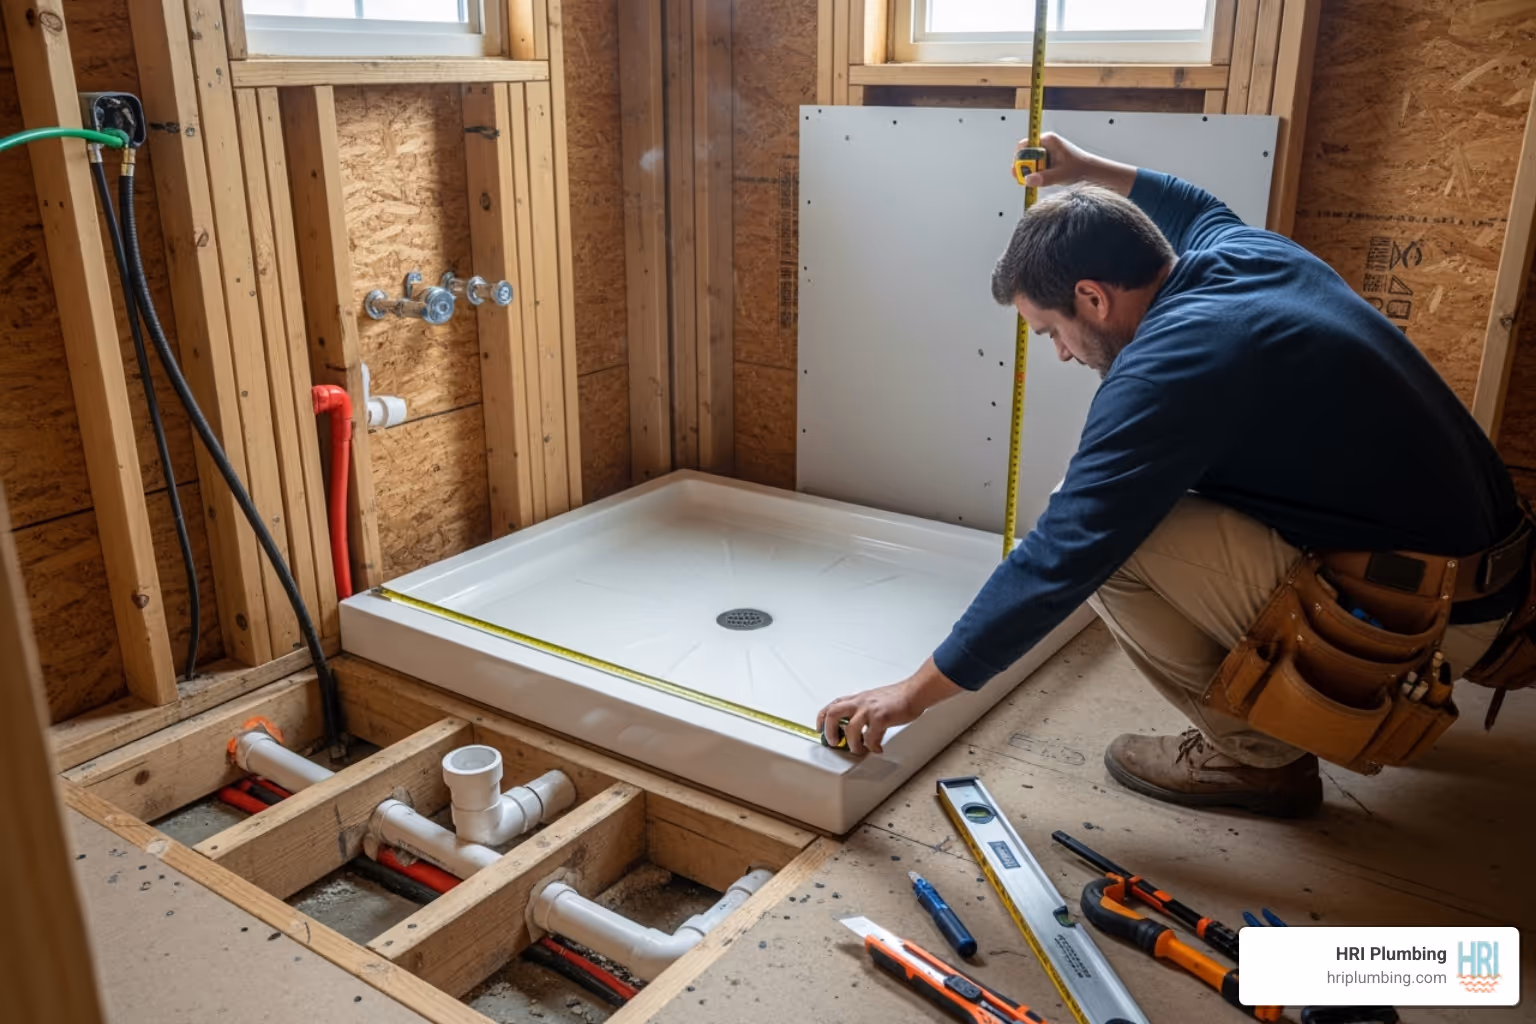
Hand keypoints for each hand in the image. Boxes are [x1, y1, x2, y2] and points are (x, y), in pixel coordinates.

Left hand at [817, 659, 964, 754]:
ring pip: (851, 729)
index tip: (819, 729)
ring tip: (859, 750)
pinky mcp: (881, 717)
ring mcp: (870, 709)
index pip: (832, 705)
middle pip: (833, 714)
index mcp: (857, 699)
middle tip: (834, 743)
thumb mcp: (873, 699)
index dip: (821, 718)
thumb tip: (854, 727)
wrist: (914, 692)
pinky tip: (877, 749)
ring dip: (853, 744)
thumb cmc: (897, 697)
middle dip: (829, 731)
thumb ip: (862, 710)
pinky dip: (872, 747)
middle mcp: (860, 702)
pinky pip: (871, 737)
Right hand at [1016, 132, 1136, 195]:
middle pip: (1025, 154)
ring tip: (1035, 181)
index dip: (1019, 158)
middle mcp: (1045, 143)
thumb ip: (1044, 178)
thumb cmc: (1079, 168)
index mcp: (1048, 140)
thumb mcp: (1061, 175)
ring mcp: (1046, 151)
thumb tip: (1028, 180)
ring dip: (1029, 172)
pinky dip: (1035, 174)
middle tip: (1024, 179)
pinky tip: (1040, 180)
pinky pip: (1035, 165)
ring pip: (1029, 161)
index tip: (1018, 170)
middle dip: (1023, 167)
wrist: (1090, 171)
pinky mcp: (1047, 159)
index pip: (1025, 145)